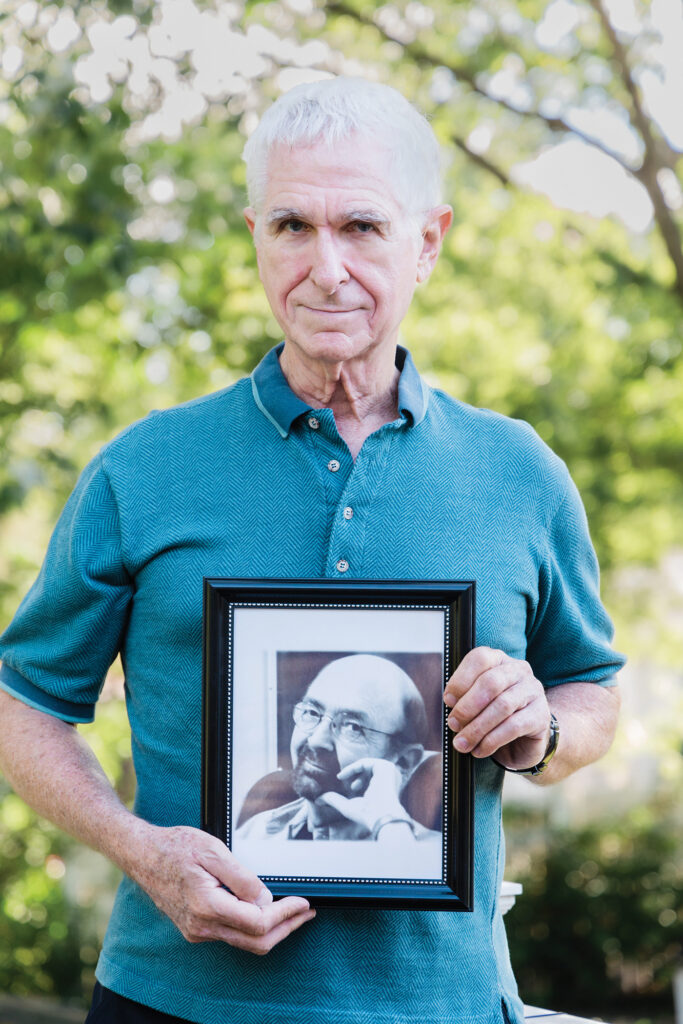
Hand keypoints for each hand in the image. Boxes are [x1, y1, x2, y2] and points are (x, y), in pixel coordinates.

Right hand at [129, 824, 314, 953]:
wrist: (143, 854)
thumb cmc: (176, 847)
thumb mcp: (214, 851)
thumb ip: (242, 879)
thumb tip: (265, 901)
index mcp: (207, 907)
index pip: (258, 923)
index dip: (286, 914)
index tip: (303, 902)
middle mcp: (202, 927)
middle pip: (255, 942)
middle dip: (286, 929)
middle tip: (307, 913)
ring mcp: (197, 931)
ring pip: (244, 942)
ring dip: (272, 931)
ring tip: (294, 913)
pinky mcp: (195, 929)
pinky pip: (231, 935)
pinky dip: (254, 928)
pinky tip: (265, 912)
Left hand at [318, 758, 409, 836]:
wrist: (380, 816)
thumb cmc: (367, 814)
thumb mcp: (347, 806)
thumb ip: (334, 800)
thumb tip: (318, 800)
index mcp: (386, 789)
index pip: (371, 779)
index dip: (356, 779)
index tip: (342, 781)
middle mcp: (390, 780)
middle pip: (370, 770)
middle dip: (356, 775)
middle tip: (347, 785)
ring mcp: (390, 772)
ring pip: (368, 765)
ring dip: (354, 771)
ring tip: (347, 782)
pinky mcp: (386, 767)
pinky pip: (367, 762)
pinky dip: (353, 768)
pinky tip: (343, 776)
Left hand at [443, 647, 550, 770]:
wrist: (524, 740)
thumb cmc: (494, 716)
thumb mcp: (477, 702)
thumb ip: (464, 697)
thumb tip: (450, 703)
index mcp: (499, 660)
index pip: (480, 659)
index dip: (461, 680)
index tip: (448, 701)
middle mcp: (519, 671)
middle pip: (491, 682)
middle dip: (467, 706)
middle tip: (453, 724)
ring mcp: (533, 691)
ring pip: (502, 706)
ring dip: (477, 727)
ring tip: (463, 743)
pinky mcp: (541, 715)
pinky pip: (514, 726)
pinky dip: (492, 740)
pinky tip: (480, 750)